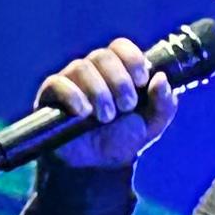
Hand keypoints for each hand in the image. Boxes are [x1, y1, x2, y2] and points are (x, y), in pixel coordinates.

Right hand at [27, 37, 182, 173]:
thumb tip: (161, 78)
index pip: (120, 47)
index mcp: (117, 70)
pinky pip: (57, 83)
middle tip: (126, 106)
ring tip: (106, 117)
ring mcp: (70, 81)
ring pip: (81, 68)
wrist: (98, 167)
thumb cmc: (123, 139)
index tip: (141, 81)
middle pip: (102, 56)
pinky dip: (73, 95)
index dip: (132, 59)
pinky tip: (84, 112)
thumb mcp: (152, 124)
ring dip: (99, 92)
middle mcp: (92, 70)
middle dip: (119, 81)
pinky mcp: (50, 96)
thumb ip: (164, 103)